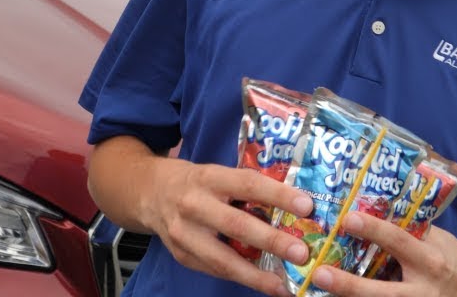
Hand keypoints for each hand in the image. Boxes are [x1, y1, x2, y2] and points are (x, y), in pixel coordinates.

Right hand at [146, 158, 315, 296]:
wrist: (149, 192)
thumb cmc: (196, 182)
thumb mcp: (218, 173)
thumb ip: (247, 188)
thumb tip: (294, 205)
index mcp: (209, 178)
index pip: (248, 184)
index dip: (278, 195)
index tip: (307, 206)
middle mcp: (194, 205)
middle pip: (236, 224)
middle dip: (271, 241)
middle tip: (301, 252)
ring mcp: (185, 234)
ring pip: (223, 258)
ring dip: (256, 274)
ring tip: (283, 284)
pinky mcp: (182, 255)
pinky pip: (216, 270)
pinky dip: (241, 278)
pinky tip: (263, 284)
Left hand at [308, 213, 456, 296]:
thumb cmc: (454, 258)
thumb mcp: (439, 240)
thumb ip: (410, 229)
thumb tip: (375, 204)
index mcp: (431, 261)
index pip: (398, 242)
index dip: (373, 230)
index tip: (347, 218)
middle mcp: (423, 291)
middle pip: (382, 293)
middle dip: (349, 285)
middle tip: (319, 273)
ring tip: (316, 292)